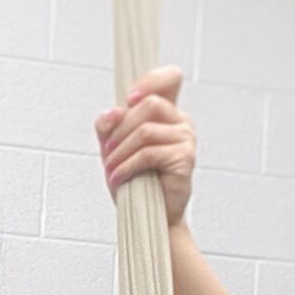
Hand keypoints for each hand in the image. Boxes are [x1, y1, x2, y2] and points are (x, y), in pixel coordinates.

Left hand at [95, 65, 194, 223]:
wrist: (148, 216)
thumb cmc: (134, 182)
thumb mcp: (113, 149)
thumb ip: (108, 126)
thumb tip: (112, 111)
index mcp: (167, 113)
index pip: (170, 78)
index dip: (150, 80)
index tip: (129, 99)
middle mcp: (180, 121)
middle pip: (149, 104)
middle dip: (121, 128)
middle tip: (108, 150)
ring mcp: (186, 138)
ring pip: (146, 130)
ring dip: (121, 151)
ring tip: (112, 168)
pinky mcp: (184, 158)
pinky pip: (148, 153)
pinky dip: (127, 166)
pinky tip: (118, 178)